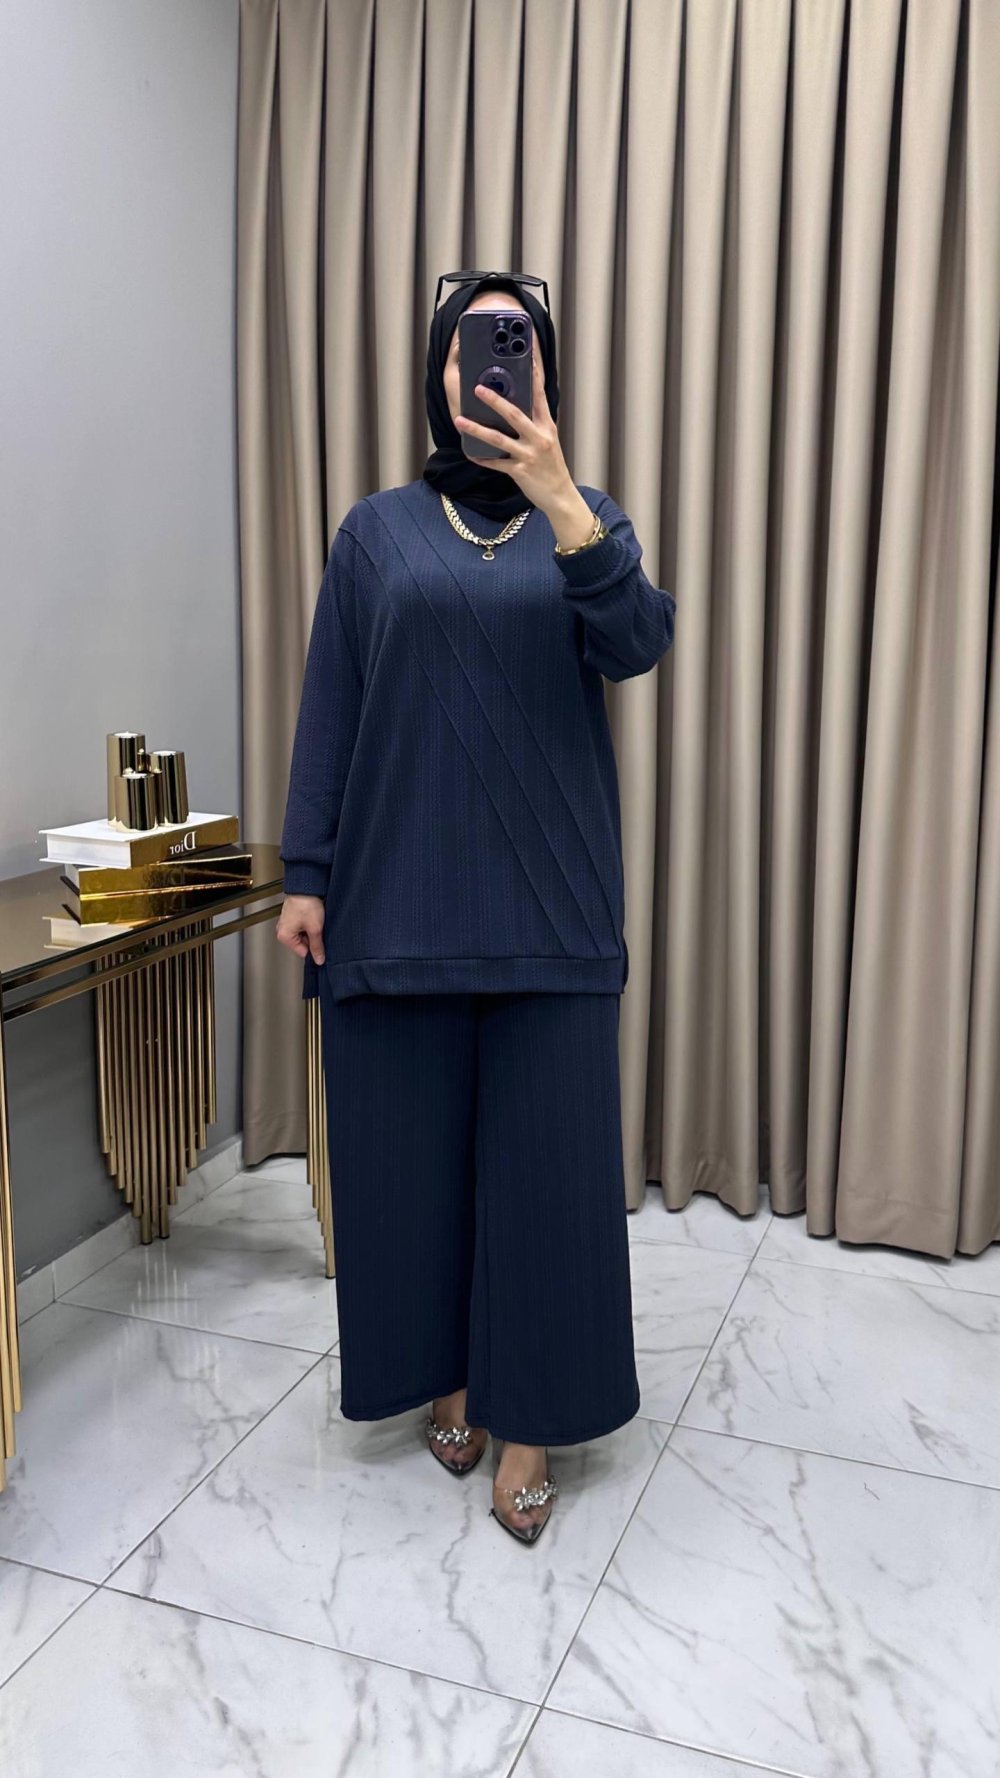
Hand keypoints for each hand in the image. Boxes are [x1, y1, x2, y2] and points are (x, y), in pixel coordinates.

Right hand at [276, 893, 325, 964]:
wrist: (306, 886)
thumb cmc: (306, 904)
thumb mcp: (315, 929)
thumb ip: (317, 947)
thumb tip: (319, 959)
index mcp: (284, 936)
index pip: (303, 952)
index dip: (314, 948)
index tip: (321, 941)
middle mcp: (283, 930)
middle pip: (303, 944)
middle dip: (313, 938)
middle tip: (318, 928)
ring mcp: (287, 923)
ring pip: (304, 935)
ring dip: (312, 930)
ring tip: (315, 920)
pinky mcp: (293, 916)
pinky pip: (303, 926)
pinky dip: (310, 923)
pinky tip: (314, 917)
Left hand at [454, 350, 577, 517]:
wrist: (560, 495)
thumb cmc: (551, 466)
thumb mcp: (548, 439)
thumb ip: (534, 422)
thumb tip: (513, 405)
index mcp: (547, 426)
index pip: (539, 395)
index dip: (533, 374)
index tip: (525, 356)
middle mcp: (539, 438)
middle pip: (515, 414)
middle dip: (495, 400)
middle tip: (477, 388)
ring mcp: (529, 455)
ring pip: (499, 439)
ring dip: (477, 429)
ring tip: (460, 420)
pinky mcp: (520, 472)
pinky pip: (496, 464)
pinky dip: (482, 458)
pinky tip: (470, 453)